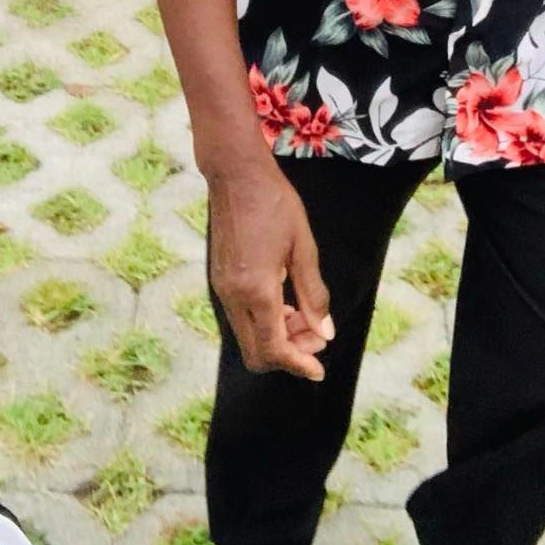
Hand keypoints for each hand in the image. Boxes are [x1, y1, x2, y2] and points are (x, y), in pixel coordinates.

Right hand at [208, 159, 333, 379]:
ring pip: (248, 337)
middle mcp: (234, 296)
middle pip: (256, 353)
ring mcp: (222, 289)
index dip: (299, 364)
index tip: (319, 370)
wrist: (235, 174)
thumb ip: (313, 293)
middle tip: (316, 336)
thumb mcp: (302, 246)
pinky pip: (241, 318)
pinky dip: (264, 321)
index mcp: (257, 290)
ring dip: (277, 337)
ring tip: (304, 314)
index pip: (275, 348)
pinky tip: (284, 300)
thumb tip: (325, 332)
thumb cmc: (274, 203)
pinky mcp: (219, 280)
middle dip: (289, 354)